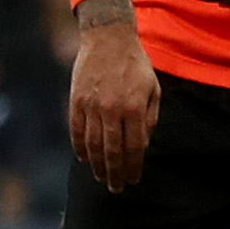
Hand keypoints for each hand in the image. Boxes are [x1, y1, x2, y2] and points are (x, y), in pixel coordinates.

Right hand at [67, 3, 158, 192]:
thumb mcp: (154, 90)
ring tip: (102, 178)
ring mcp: (91, 106)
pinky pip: (76, 130)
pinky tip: (85, 159)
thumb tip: (142, 145)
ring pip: (92, 144)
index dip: (134, 166)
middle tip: (117, 188)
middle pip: (112, 151)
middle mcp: (112, 109)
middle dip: (115, 173)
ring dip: (97, 165)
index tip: (134, 179)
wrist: (108, 40)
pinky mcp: (76, 101)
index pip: (135, 147)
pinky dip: (79, 147)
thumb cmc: (136, 66)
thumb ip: (149, 118)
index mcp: (135, 107)